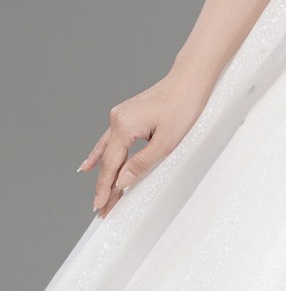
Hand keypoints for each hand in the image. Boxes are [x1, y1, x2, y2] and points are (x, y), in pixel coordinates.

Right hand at [78, 69, 214, 218]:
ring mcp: (120, 115)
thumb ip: (141, 163)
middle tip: (101, 210)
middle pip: (107, 160)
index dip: (105, 189)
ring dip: (104, 174)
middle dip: (105, 186)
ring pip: (108, 151)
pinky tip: (90, 164)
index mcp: (124, 126)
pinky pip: (111, 140)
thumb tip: (121, 182)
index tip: (99, 207)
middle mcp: (116, 119)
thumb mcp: (166, 142)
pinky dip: (102, 154)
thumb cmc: (183, 108)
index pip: (110, 165)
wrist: (190, 81)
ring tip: (96, 195)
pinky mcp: (126, 114)